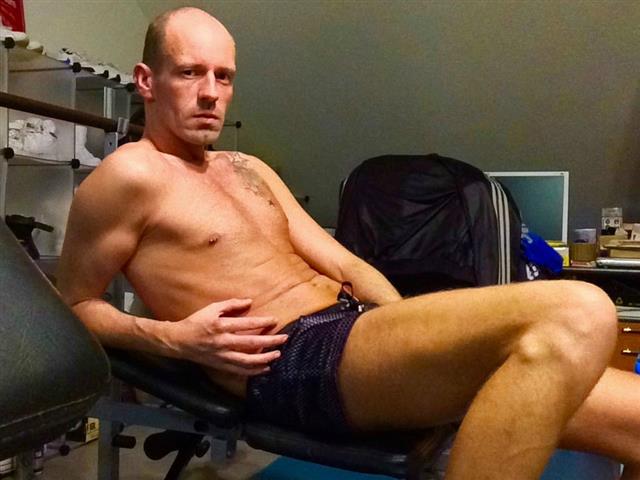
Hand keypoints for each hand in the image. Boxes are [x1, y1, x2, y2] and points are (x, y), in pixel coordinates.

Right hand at [166, 298, 287, 375]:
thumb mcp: (211, 308)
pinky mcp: (221, 366)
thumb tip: (250, 301)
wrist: (179, 341)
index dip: (262, 322)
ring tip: (278, 355)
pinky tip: (266, 368)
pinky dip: (254, 371)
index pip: (246, 324)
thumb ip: (231, 304)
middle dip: (270, 341)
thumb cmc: (196, 322)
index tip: (275, 321)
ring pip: (247, 361)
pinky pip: (240, 371)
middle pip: (251, 343)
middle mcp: (223, 342)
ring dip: (265, 358)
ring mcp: (222, 356)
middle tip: (284, 339)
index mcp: (221, 326)